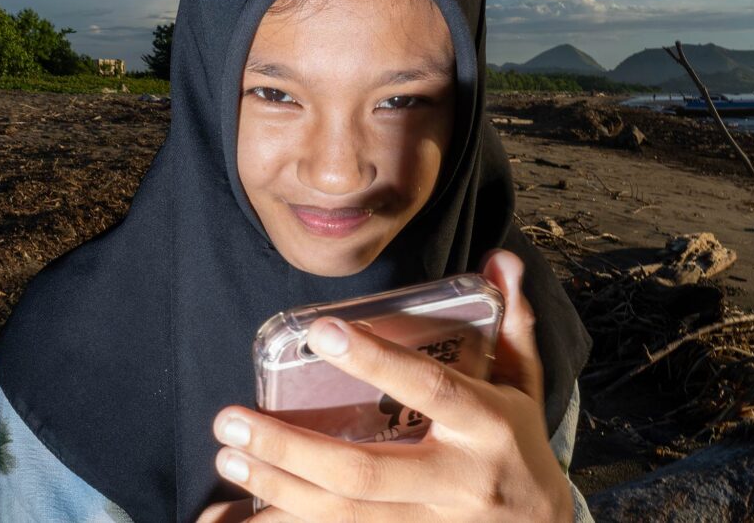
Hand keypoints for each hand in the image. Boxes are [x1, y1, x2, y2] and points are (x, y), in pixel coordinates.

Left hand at [208, 249, 573, 521]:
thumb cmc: (521, 444)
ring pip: (347, 516)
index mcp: (486, 425)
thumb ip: (509, 322)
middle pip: (364, 472)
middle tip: (231, 420)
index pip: (428, 387)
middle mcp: (456, 480)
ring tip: (229, 458)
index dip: (374, 361)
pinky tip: (246, 517)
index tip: (320, 333)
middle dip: (292, 448)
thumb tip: (502, 258)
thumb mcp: (524, 383)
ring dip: (281, 488)